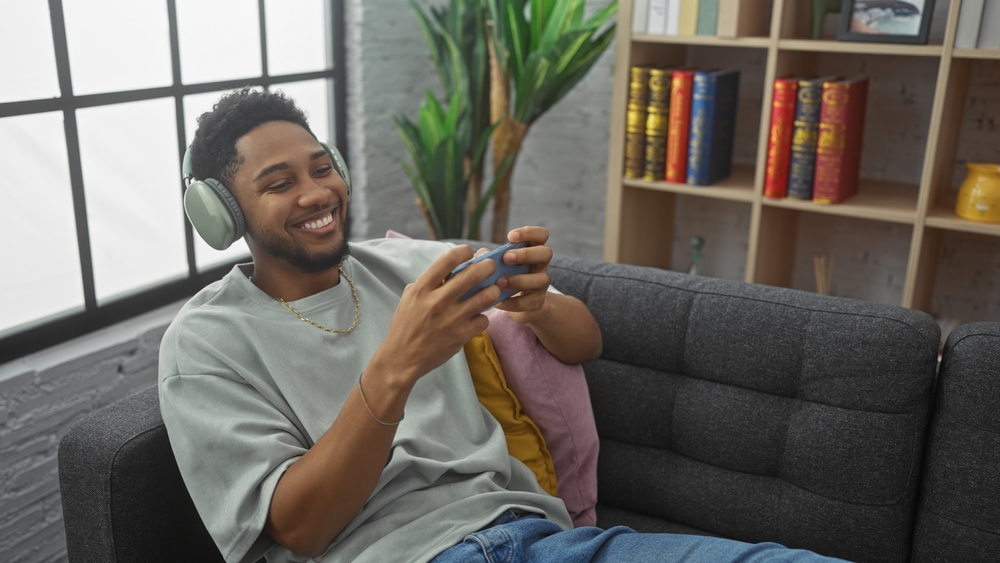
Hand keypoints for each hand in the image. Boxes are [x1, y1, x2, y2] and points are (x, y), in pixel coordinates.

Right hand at [370, 245, 498, 385]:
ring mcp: (451, 319)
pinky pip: (483, 319)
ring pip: (485, 296)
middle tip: (491, 267)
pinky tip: (477, 318)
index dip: (464, 251)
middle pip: (473, 274)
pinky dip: (483, 317)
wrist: (401, 359)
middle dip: (488, 266)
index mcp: (422, 288)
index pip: (447, 259)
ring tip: (492, 291)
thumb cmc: (406, 325)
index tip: (470, 253)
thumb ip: (429, 282)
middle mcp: (437, 301)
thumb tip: (451, 268)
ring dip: (492, 291)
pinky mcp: (460, 336)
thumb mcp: (410, 298)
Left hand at [492, 226, 553, 324]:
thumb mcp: (496, 264)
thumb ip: (488, 257)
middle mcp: (541, 265)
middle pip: (546, 253)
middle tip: (506, 258)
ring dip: (519, 280)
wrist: (515, 304)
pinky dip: (512, 302)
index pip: (541, 235)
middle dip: (526, 254)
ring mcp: (541, 284)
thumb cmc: (504, 276)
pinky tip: (498, 301)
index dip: (529, 233)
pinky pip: (528, 302)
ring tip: (500, 282)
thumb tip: (482, 254)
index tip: (510, 237)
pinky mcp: (536, 302)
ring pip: (541, 280)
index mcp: (532, 250)